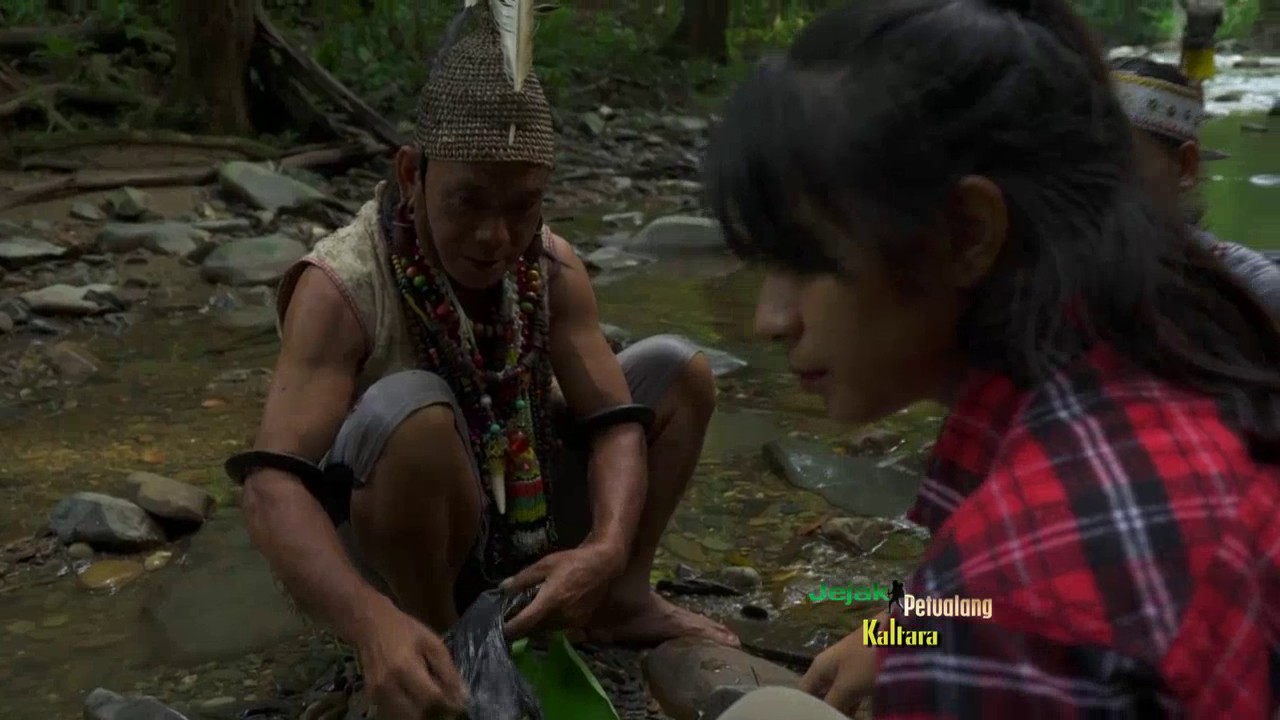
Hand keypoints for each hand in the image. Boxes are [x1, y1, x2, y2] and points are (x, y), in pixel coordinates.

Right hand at [352, 595, 467, 719]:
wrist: (370, 626)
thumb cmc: (405, 630)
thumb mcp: (432, 643)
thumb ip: (447, 670)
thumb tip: (463, 696)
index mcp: (405, 668)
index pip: (432, 699)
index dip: (450, 706)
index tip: (461, 706)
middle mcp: (388, 686)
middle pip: (418, 714)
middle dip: (437, 714)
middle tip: (449, 707)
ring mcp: (377, 695)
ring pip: (406, 718)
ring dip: (423, 716)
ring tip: (435, 705)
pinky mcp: (372, 699)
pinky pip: (394, 714)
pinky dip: (409, 714)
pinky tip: (419, 703)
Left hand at [501, 542, 624, 639]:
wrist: (602, 566)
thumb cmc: (572, 562)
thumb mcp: (545, 564)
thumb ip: (523, 579)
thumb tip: (503, 588)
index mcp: (549, 602)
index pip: (524, 624)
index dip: (509, 630)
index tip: (499, 630)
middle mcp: (560, 617)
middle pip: (534, 631)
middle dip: (522, 628)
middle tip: (512, 620)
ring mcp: (572, 623)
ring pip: (546, 632)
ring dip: (536, 628)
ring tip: (529, 617)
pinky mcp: (580, 624)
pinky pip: (559, 630)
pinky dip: (550, 626)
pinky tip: (547, 615)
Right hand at [798, 616, 882, 716]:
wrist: (899, 634)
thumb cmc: (867, 661)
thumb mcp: (848, 687)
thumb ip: (831, 703)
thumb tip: (820, 716)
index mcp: (820, 665)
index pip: (802, 691)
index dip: (804, 707)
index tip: (809, 716)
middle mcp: (830, 665)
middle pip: (819, 693)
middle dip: (824, 709)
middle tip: (830, 719)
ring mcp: (847, 666)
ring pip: (836, 693)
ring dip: (839, 707)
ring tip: (843, 718)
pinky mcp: (863, 670)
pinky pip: (851, 691)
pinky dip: (852, 703)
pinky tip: (856, 713)